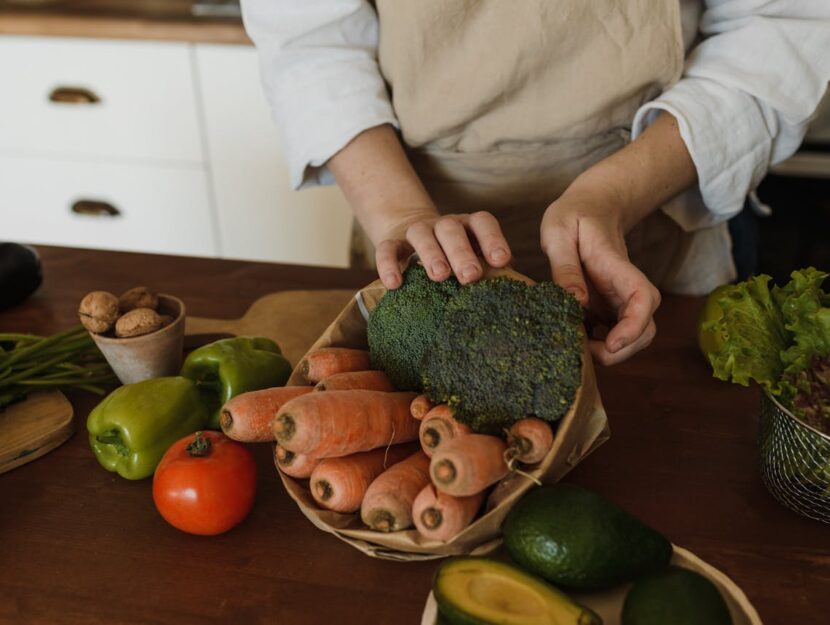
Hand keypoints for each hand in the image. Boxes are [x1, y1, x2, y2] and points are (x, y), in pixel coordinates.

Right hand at [375, 211, 512, 288]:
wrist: (412, 237)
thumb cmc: (455, 257)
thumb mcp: (475, 259)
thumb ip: (493, 270)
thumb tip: (520, 292)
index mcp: (468, 226)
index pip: (482, 223)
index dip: (493, 239)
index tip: (502, 260)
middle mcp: (444, 225)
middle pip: (452, 229)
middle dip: (462, 252)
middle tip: (470, 276)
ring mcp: (417, 231)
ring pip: (422, 234)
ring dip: (431, 254)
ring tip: (439, 276)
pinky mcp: (393, 241)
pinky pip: (387, 248)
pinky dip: (388, 264)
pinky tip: (394, 284)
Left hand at [541, 189, 660, 365]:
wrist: (592, 206)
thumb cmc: (574, 215)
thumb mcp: (559, 231)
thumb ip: (565, 266)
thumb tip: (576, 302)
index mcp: (617, 266)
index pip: (643, 298)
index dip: (633, 327)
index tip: (611, 344)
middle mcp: (625, 287)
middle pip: (645, 329)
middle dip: (621, 351)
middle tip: (582, 352)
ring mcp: (619, 298)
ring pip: (633, 336)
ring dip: (610, 352)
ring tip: (575, 347)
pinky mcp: (609, 306)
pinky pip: (613, 333)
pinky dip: (598, 345)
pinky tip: (573, 337)